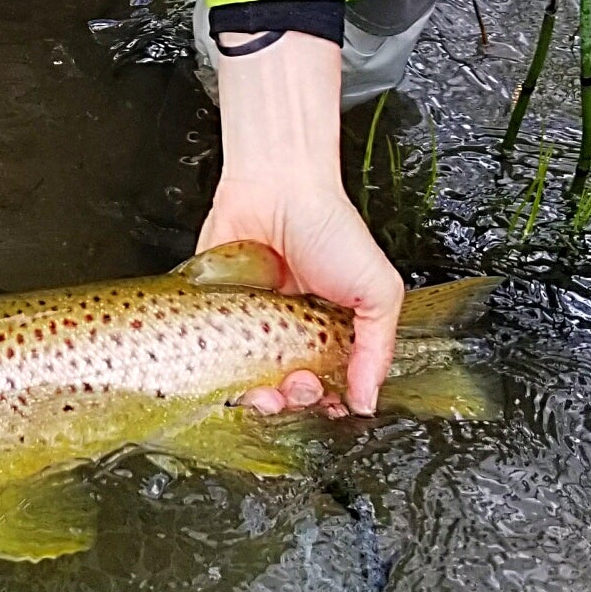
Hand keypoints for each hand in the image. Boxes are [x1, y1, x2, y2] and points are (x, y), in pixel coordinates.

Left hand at [200, 29, 403, 415]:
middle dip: (296, 400)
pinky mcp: (216, 316)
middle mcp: (291, 333)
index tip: (329, 402)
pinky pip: (212, 357)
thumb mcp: (378, 290)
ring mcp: (252, 327)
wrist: (278, 188)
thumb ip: (378, 348)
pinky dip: (220, 374)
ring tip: (268, 389)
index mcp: (332, 331)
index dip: (329, 403)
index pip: (330, 385)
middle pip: (290, 391)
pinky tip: (234, 375)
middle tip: (299, 385)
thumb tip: (367, 400)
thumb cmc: (330, 228)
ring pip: (250, 384)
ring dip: (261, 399)